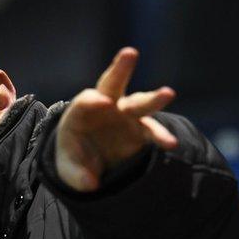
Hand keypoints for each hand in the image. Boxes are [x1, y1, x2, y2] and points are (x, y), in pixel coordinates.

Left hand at [55, 47, 177, 191]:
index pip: (86, 100)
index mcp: (81, 112)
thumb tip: (91, 185)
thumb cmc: (75, 160)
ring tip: (168, 93)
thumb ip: (76, 175)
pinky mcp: (141, 130)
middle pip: (112, 85)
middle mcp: (105, 107)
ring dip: (152, 99)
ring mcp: (125, 115)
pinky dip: (160, 136)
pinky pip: (152, 131)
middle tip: (130, 53)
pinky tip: (169, 144)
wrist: (91, 165)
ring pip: (139, 103)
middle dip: (120, 69)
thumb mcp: (68, 170)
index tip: (103, 102)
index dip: (93, 100)